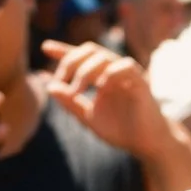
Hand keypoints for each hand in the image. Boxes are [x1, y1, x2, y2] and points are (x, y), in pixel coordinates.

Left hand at [41, 38, 173, 158]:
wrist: (145, 143)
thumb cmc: (120, 129)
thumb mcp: (88, 117)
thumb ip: (70, 102)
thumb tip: (49, 87)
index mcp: (99, 77)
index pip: (80, 57)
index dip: (63, 51)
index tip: (45, 47)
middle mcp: (112, 71)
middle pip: (89, 49)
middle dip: (70, 61)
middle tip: (60, 81)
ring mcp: (127, 75)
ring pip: (104, 56)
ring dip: (85, 71)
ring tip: (76, 91)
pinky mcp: (141, 82)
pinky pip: (126, 66)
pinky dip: (110, 72)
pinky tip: (100, 86)